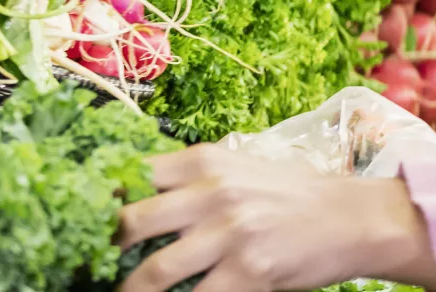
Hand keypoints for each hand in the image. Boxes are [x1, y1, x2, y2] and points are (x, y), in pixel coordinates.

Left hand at [116, 144, 435, 291]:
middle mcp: (212, 194)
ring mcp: (230, 235)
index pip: (130, 176)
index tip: (80, 217)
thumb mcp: (243, 168)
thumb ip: (193, 178)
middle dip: (103, 250)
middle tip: (94, 265)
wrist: (356, 219)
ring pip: (153, 273)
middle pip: (128, 223)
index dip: (99, 200)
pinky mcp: (249, 273)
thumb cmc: (296, 195)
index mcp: (205, 162)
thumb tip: (134, 195)